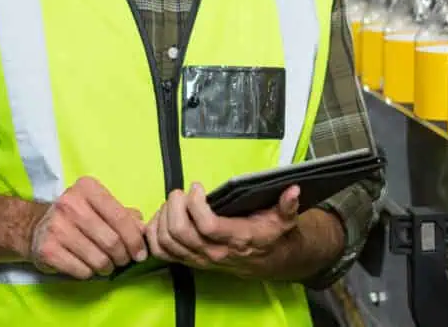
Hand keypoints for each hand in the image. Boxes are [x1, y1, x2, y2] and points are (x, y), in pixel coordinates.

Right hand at [28, 176, 146, 278]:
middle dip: (123, 256)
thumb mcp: (100, 206)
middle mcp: (70, 204)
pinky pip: (81, 271)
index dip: (135, 239)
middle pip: (111, 240)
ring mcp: (56, 227)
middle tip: (123, 260)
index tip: (141, 253)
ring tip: (106, 265)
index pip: (120, 216)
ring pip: (98, 259)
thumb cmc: (77, 216)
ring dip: (108, 267)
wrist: (36, 227)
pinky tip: (87, 267)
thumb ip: (125, 215)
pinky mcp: (47, 250)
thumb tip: (144, 230)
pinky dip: (90, 273)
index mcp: (87, 188)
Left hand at [146, 182, 299, 272]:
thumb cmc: (271, 235)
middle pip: (180, 233)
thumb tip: (293, 190)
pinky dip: (154, 233)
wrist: (268, 260)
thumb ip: (288, 205)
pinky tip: (162, 216)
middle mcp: (214, 252)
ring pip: (167, 242)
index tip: (197, 187)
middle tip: (181, 192)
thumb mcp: (285, 219)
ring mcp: (199, 258)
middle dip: (174, 206)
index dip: (196, 204)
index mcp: (236, 239)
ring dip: (163, 217)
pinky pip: (161, 251)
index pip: (206, 226)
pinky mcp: (189, 260)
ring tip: (174, 202)